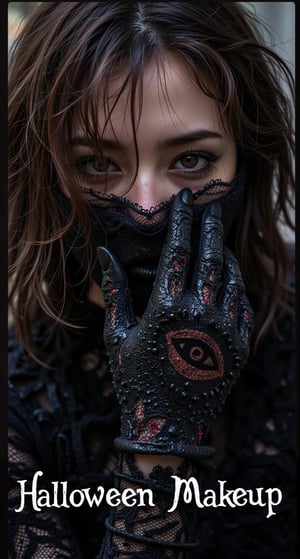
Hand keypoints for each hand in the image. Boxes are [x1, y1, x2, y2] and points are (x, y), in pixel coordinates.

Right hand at [97, 189, 253, 458]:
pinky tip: (228, 277)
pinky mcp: (240, 347)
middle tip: (207, 207)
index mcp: (166, 309)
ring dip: (224, 254)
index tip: (184, 200)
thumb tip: (104, 251)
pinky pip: (243, 305)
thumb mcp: (117, 334)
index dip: (182, 221)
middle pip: (211, 257)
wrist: (168, 426)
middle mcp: (200, 315)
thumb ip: (116, 290)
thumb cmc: (135, 379)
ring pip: (232, 278)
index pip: (179, 251)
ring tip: (217, 240)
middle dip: (209, 226)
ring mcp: (225, 331)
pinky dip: (237, 285)